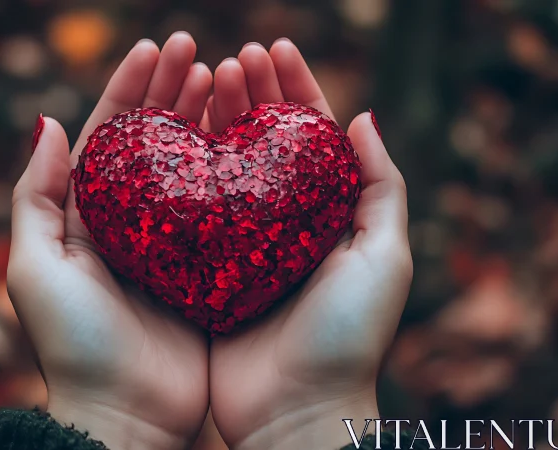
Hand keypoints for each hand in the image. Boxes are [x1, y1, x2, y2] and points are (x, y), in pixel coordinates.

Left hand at [8, 32, 213, 449]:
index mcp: (89, 216)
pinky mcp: (210, 267)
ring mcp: (176, 243)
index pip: (110, 136)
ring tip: (227, 76)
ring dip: (207, 119)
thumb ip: (34, 196)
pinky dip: (235, 170)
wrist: (125, 414)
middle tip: (199, 49)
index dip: (130, 88)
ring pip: (193, 166)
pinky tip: (252, 138)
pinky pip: (224, 209)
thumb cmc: (74, 344)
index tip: (155, 47)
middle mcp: (135, 222)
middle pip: (155, 142)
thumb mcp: (34, 267)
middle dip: (173, 91)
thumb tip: (47, 122)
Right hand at [209, 40, 412, 448]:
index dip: (295, 88)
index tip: (274, 46)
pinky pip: (191, 210)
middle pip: (264, 142)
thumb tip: (363, 117)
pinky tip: (173, 135)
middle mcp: (280, 223)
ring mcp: (239, 244)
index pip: (310, 136)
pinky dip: (184, 171)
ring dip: (216, 119)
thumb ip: (381, 187)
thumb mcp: (384, 257)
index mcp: (325, 215)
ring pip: (225, 167)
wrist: (296, 410)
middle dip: (252, 93)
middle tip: (233, 56)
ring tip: (205, 76)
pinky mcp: (203, 269)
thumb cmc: (348, 335)